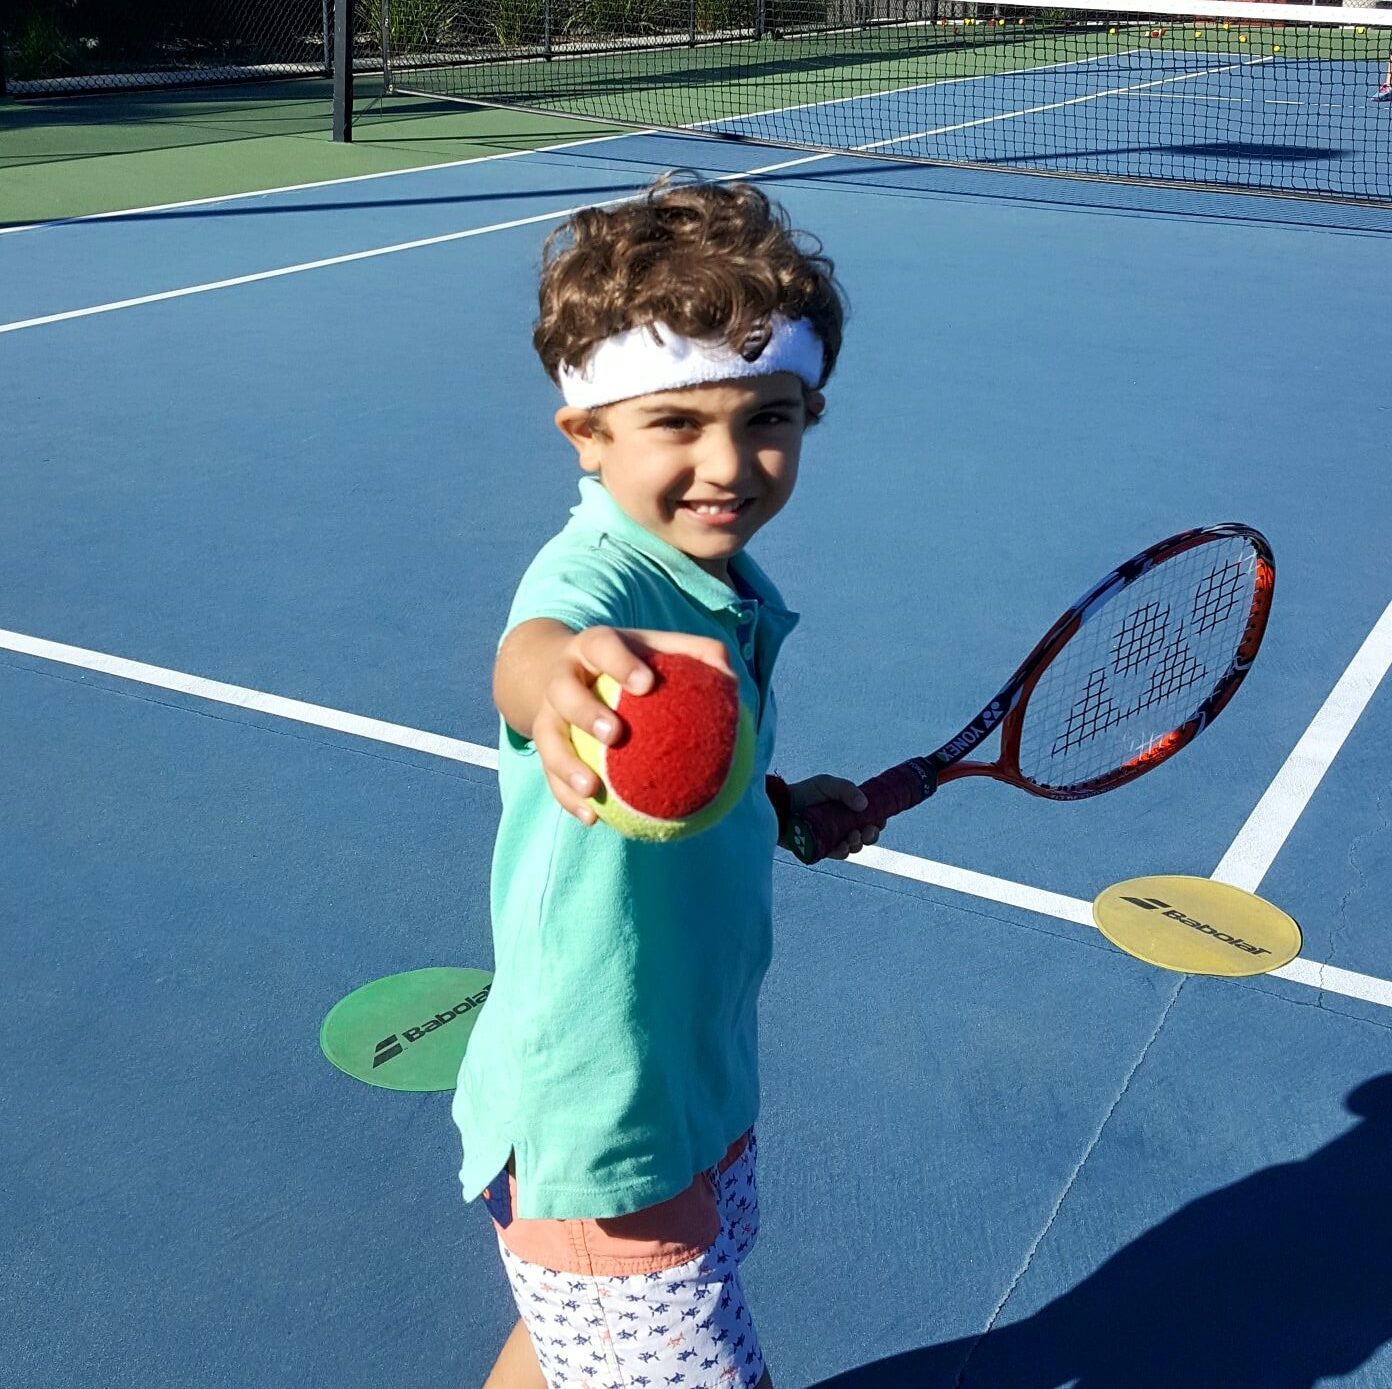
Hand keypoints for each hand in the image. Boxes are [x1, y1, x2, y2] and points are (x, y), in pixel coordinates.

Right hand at [530, 627, 735, 824]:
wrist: (560, 669)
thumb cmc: (627, 661)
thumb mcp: (655, 648)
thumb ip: (694, 655)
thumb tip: (730, 677)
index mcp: (593, 647)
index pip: (604, 648)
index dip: (621, 664)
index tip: (646, 684)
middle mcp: (563, 676)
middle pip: (566, 692)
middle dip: (587, 713)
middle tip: (615, 734)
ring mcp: (548, 711)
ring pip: (548, 738)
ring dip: (566, 765)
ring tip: (592, 789)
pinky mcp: (540, 742)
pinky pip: (548, 774)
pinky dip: (567, 798)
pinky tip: (592, 818)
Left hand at [782, 774, 880, 859]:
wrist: (779, 807)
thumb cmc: (803, 793)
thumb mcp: (826, 785)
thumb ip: (846, 789)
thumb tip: (864, 805)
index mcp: (847, 810)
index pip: (870, 818)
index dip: (877, 822)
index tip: (878, 821)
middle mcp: (842, 825)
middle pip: (865, 836)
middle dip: (870, 836)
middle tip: (866, 832)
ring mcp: (832, 838)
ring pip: (853, 847)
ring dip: (857, 844)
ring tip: (851, 838)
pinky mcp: (821, 849)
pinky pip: (836, 855)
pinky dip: (842, 852)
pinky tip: (842, 847)